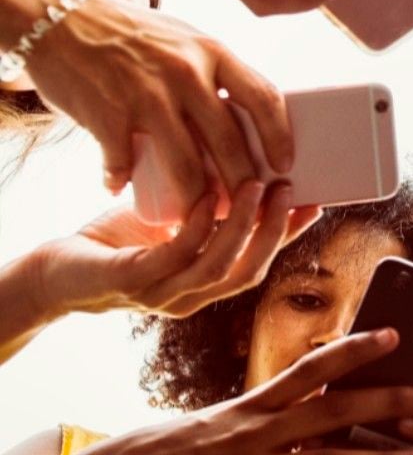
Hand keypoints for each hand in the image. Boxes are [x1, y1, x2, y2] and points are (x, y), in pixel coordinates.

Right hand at [1, 331, 412, 454]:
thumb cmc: (174, 446)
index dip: (355, 350)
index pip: (313, 369)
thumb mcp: (224, 419)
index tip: (395, 335)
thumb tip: (317, 400)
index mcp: (253, 405)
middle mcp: (254, 432)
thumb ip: (271, 413)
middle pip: (331, 412)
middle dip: (385, 403)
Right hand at [25, 0, 291, 205]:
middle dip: (244, 184)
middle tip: (248, 208)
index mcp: (214, 53)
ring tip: (198, 219)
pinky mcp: (109, 115)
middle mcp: (186, 73)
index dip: (280, 136)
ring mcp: (147, 95)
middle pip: (229, 141)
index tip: (286, 166)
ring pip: (186, 165)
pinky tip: (121, 189)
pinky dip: (121, 181)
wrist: (61, 16)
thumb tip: (251, 118)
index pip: (264, 97)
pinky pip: (124, 164)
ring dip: (196, 201)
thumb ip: (217, 73)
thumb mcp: (188, 41)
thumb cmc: (134, 35)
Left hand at [32, 183, 318, 318]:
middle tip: (289, 188)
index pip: (259, 263)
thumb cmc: (118, 240)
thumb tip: (245, 156)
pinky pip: (177, 256)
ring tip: (257, 185)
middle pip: (249, 270)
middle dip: (275, 230)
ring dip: (244, 225)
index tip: (314, 203)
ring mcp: (161, 294)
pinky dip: (199, 224)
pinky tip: (208, 195)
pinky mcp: (131, 281)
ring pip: (220, 266)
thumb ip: (208, 205)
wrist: (56, 268)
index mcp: (204, 285)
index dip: (289, 236)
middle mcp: (189, 298)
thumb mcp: (173, 220)